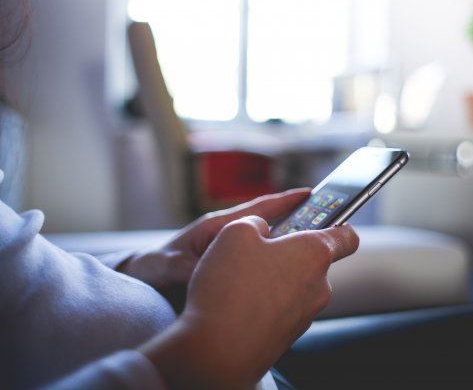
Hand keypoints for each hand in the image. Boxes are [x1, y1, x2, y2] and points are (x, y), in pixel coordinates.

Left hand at [118, 188, 311, 289]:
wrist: (141, 281)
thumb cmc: (153, 267)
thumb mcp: (169, 265)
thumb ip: (191, 267)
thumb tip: (216, 272)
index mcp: (217, 227)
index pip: (258, 209)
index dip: (285, 200)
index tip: (311, 193)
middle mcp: (227, 238)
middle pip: (270, 228)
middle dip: (298, 226)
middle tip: (327, 227)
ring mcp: (229, 254)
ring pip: (266, 249)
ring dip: (286, 251)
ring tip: (313, 258)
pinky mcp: (228, 271)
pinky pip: (257, 267)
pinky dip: (272, 270)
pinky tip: (285, 283)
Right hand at [139, 216, 358, 388]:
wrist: (218, 352)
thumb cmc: (230, 286)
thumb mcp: (235, 231)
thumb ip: (255, 222)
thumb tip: (260, 231)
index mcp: (315, 253)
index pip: (347, 236)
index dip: (337, 224)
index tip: (323, 220)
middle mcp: (318, 286)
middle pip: (312, 261)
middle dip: (287, 253)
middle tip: (256, 250)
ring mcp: (305, 314)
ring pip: (294, 285)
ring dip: (274, 278)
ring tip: (240, 279)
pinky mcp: (288, 336)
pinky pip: (281, 308)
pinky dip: (266, 301)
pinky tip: (239, 303)